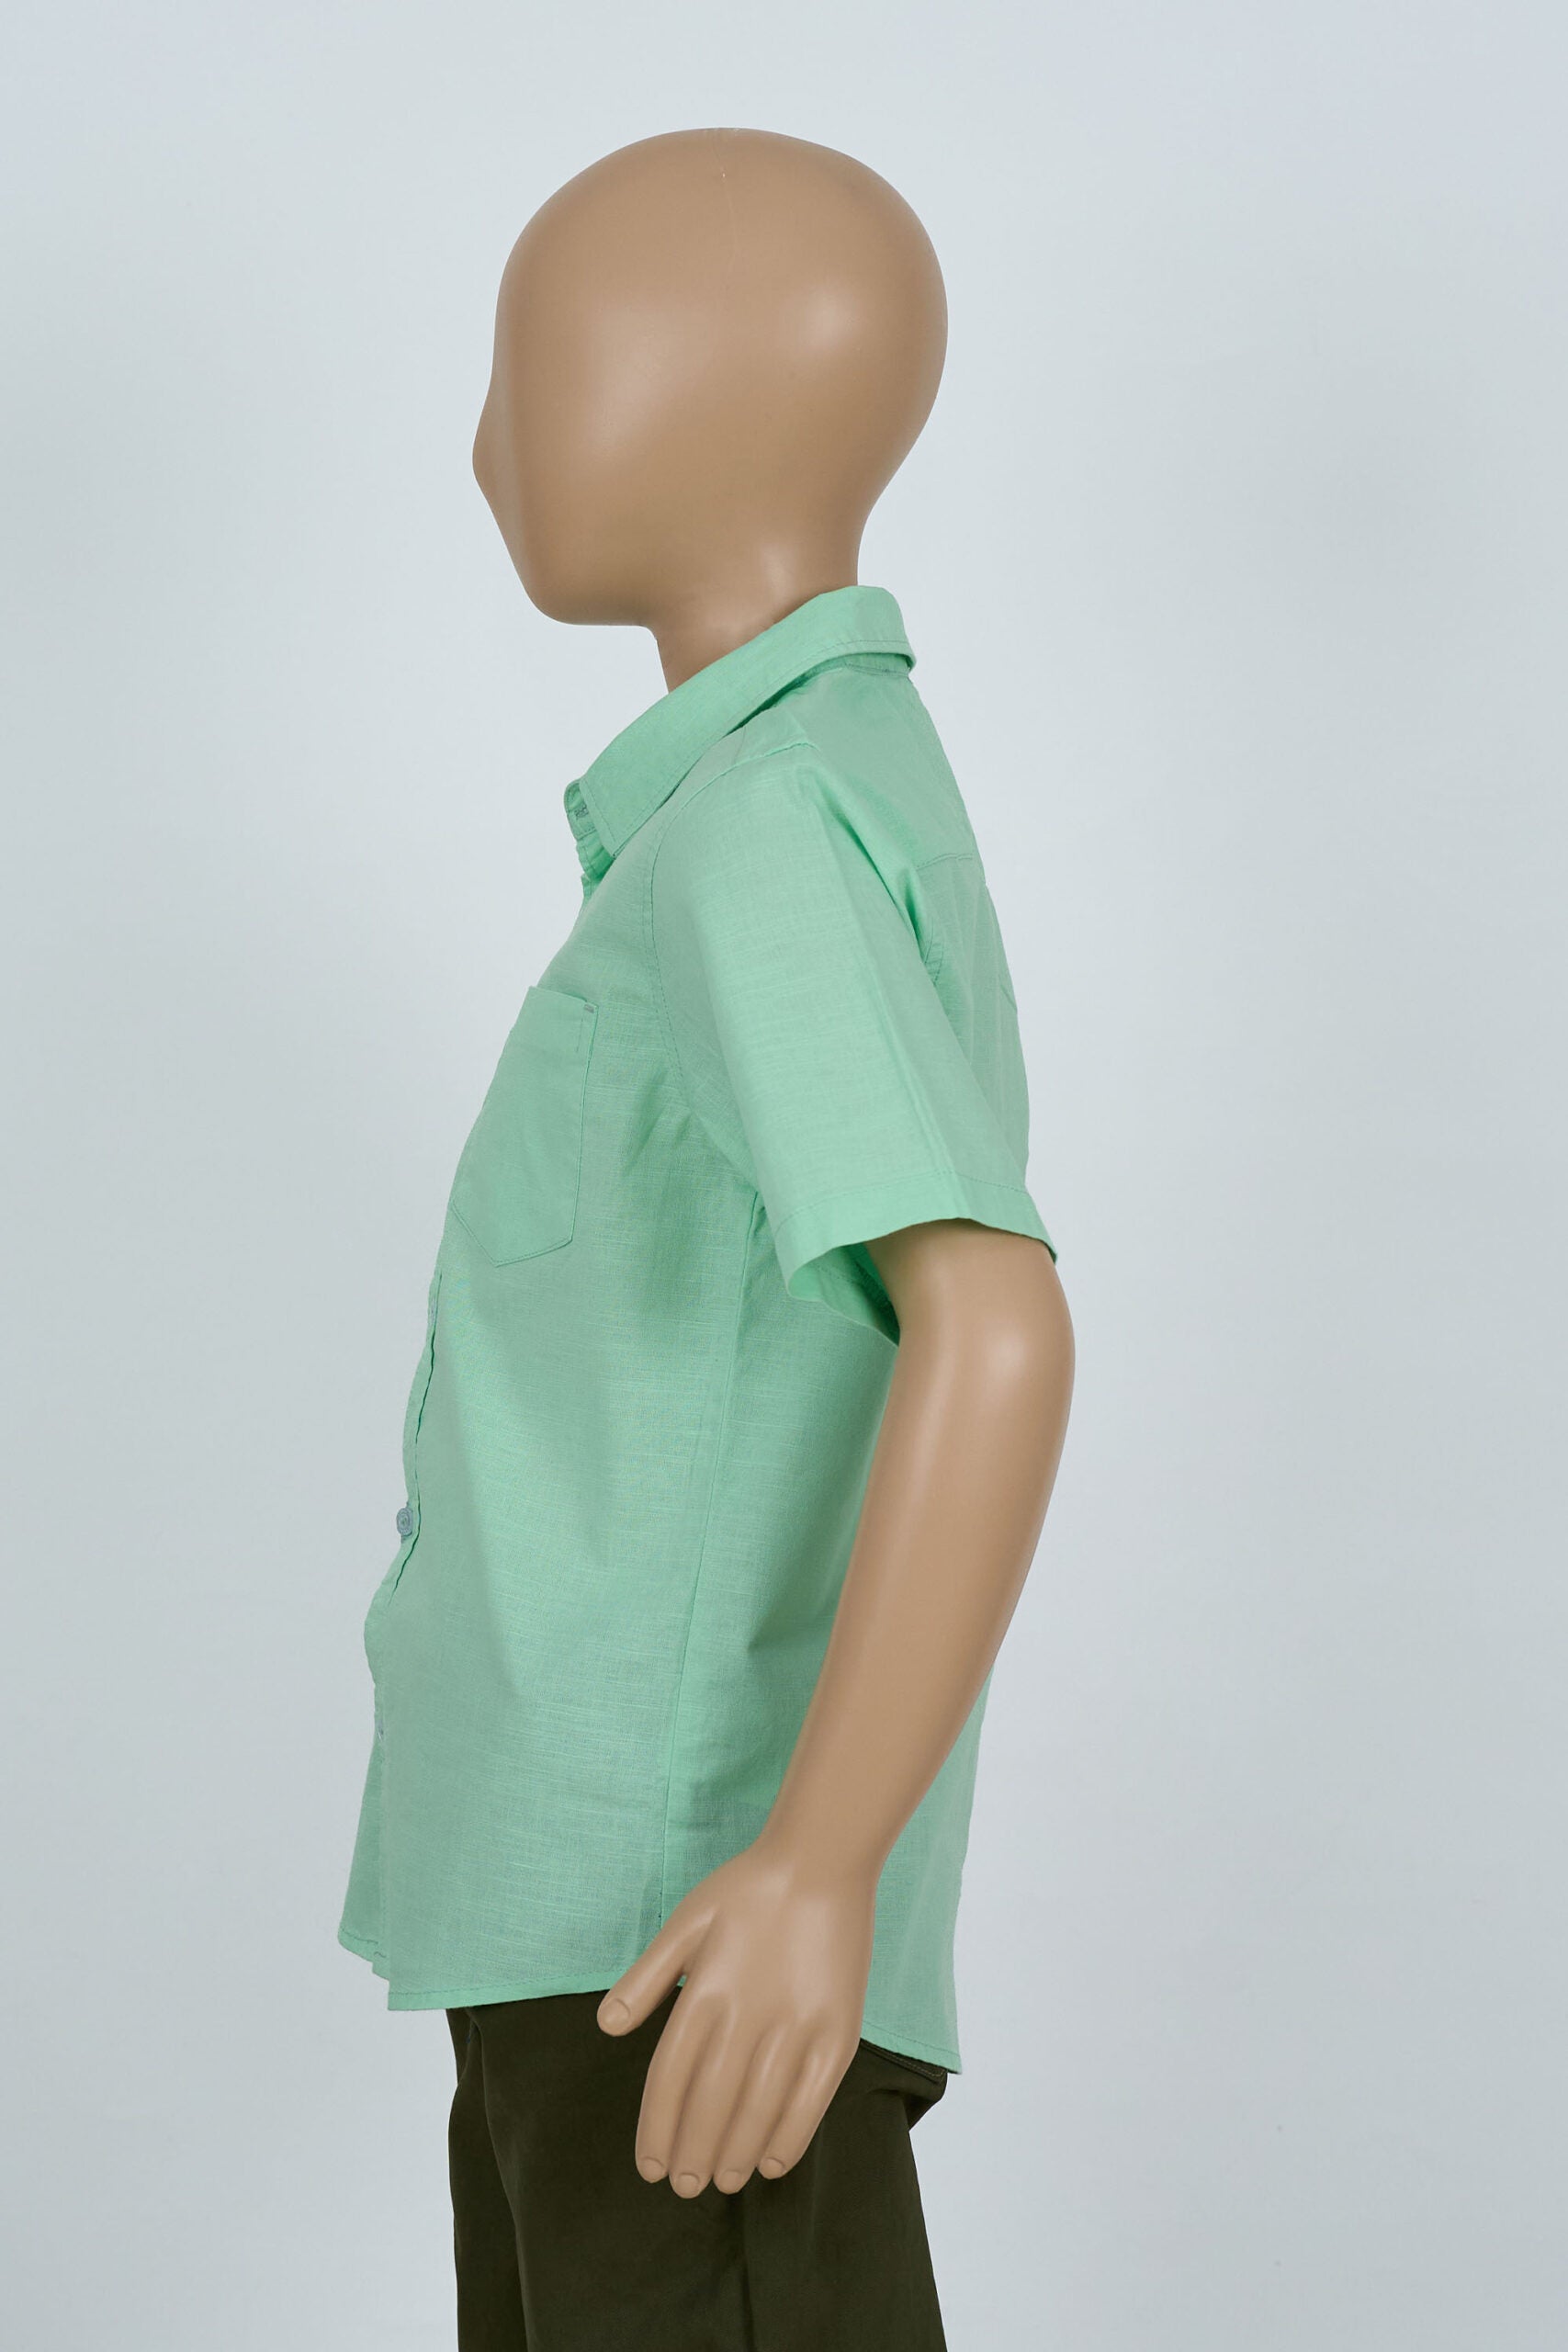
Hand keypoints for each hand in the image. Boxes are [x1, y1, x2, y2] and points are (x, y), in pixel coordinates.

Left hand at [596, 1833, 877, 2197]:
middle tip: (683, 2186)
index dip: (657, 2128)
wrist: (822, 1861)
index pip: (670, 2078)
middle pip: (711, 2103)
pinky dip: (789, 2137)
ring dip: (734, 2153)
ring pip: (758, 2110)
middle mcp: (748, 2015)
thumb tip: (607, 2027)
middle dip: (692, 2153)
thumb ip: (646, 1978)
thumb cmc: (748, 1889)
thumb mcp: (684, 1921)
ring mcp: (797, 2026)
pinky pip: (811, 2100)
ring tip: (721, 2181)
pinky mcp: (838, 2032)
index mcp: (705, 1991)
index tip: (649, 2165)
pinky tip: (770, 2161)